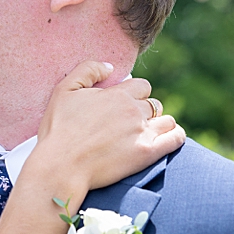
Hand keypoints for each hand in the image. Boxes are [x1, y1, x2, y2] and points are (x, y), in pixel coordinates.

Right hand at [32, 61, 185, 190]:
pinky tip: (167, 139)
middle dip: (143, 111)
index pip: (141, 86)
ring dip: (159, 123)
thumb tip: (111, 67)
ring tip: (146, 134)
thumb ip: (88, 70)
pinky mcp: (147, 153)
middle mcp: (133, 110)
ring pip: (165, 120)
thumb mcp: (64, 90)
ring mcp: (142, 132)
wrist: (60, 166)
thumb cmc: (58, 130)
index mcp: (117, 94)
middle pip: (152, 104)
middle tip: (128, 125)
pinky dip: (175, 136)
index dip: (133, 94)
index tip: (122, 106)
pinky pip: (175, 138)